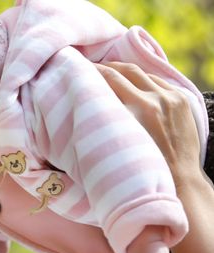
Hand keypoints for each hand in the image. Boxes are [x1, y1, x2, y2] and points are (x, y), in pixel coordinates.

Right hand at [96, 62, 201, 181]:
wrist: (179, 178)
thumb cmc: (140, 168)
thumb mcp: (118, 142)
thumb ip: (106, 119)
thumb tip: (87, 102)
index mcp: (140, 109)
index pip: (110, 78)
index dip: (92, 71)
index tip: (79, 69)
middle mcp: (157, 98)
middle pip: (126, 70)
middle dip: (107, 66)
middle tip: (90, 67)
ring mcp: (172, 98)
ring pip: (143, 74)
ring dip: (125, 72)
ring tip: (110, 74)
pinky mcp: (182, 100)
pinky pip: (158, 82)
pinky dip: (143, 81)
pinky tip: (133, 86)